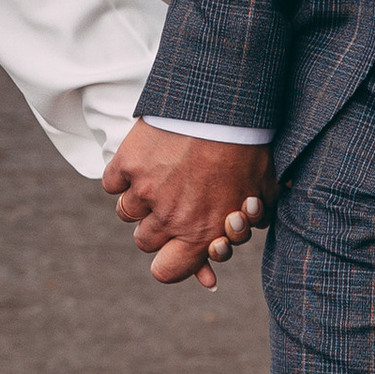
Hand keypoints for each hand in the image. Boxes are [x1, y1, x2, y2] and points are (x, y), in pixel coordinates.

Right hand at [101, 125, 273, 290]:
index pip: (167, 272)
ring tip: (158, 177)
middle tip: (172, 203)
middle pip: (145, 242)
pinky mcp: (127, 163)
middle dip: (157, 227)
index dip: (169, 264)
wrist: (224, 102)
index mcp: (201, 231)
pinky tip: (141, 163)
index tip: (173, 250)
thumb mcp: (262, 191)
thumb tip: (228, 241)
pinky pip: (112, 183)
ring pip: (126, 213)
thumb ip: (249, 222)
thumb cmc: (248, 146)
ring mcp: (144, 190)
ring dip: (138, 200)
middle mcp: (169, 217)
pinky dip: (122, 176)